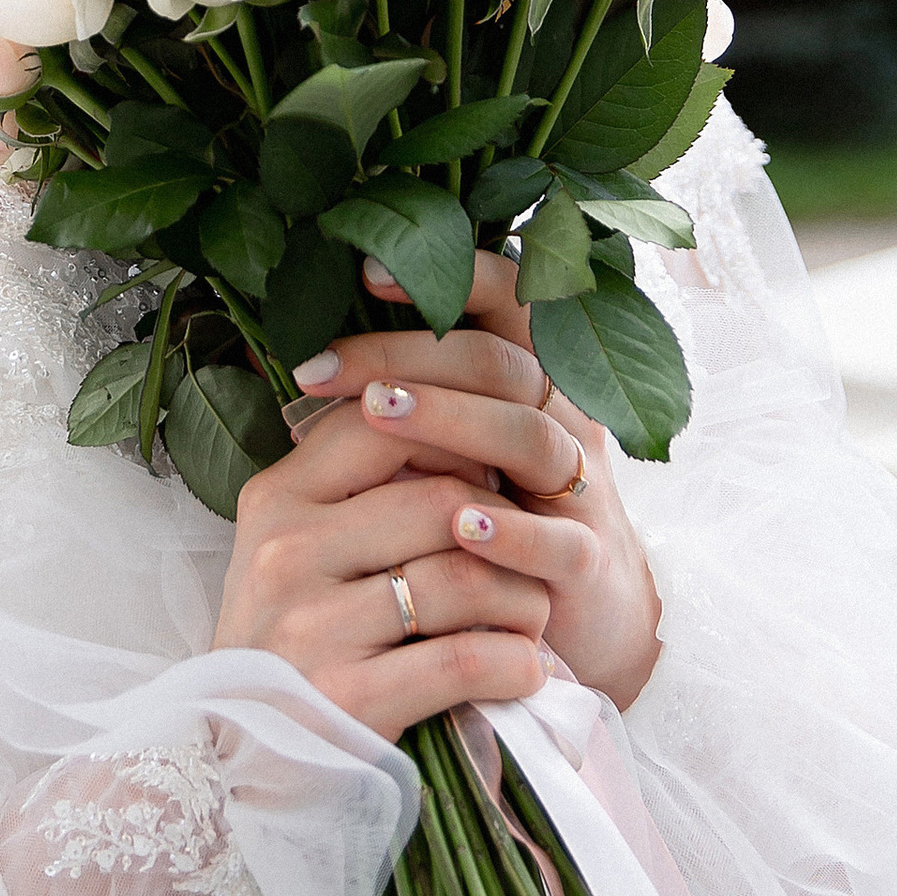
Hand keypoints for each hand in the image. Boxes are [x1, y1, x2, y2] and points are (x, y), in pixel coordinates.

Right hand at [212, 372, 556, 741]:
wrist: (238, 769)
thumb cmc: (288, 650)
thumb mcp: (294, 554)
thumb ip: (356, 493)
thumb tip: (460, 433)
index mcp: (275, 500)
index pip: (383, 422)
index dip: (461, 437)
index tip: (491, 476)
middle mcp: (284, 552)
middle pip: (443, 501)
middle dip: (508, 531)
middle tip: (527, 563)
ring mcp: (311, 627)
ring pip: (465, 577)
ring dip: (523, 602)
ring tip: (528, 621)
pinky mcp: (346, 700)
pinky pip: (466, 659)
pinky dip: (515, 664)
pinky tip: (522, 671)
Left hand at [258, 250, 662, 715]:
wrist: (588, 624)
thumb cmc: (503, 523)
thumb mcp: (461, 457)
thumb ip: (412, 408)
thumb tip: (308, 366)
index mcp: (534, 388)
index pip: (508, 306)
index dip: (452, 277)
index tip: (366, 271)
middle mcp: (564, 426)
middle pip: (503, 363)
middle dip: (411, 355)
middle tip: (324, 366)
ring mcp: (581, 493)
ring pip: (532, 436)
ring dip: (453, 420)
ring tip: (378, 412)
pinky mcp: (587, 565)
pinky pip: (559, 540)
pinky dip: (510, 530)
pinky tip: (457, 523)